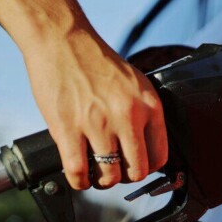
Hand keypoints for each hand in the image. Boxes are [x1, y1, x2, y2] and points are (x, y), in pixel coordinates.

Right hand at [25, 30, 167, 189]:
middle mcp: (127, 116)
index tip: (135, 167)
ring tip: (95, 173)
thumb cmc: (94, 61)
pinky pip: (78, 172)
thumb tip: (142, 144)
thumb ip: (141, 112)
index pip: (160, 156)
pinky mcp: (68, 129)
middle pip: (137, 171)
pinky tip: (78, 176)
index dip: (147, 167)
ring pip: (109, 176)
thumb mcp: (133, 83)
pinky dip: (79, 182)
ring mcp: (97, 124)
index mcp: (148, 105)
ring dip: (102, 181)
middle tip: (115, 171)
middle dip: (125, 177)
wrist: (61, 39)